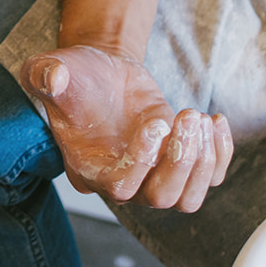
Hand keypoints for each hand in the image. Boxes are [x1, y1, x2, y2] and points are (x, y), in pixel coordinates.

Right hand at [20, 45, 232, 212]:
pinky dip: (220, 155)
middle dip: (181, 161)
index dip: (142, 162)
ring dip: (202, 162)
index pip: (120, 187)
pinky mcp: (176, 162)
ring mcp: (152, 176)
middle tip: (187, 118)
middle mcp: (122, 183)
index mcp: (89, 168)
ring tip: (198, 118)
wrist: (102, 73)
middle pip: (161, 197)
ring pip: (187, 197)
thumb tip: (53, 77)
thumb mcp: (51, 69)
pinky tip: (216, 121)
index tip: (154, 123)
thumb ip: (45, 75)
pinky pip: (209, 178)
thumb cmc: (75, 76)